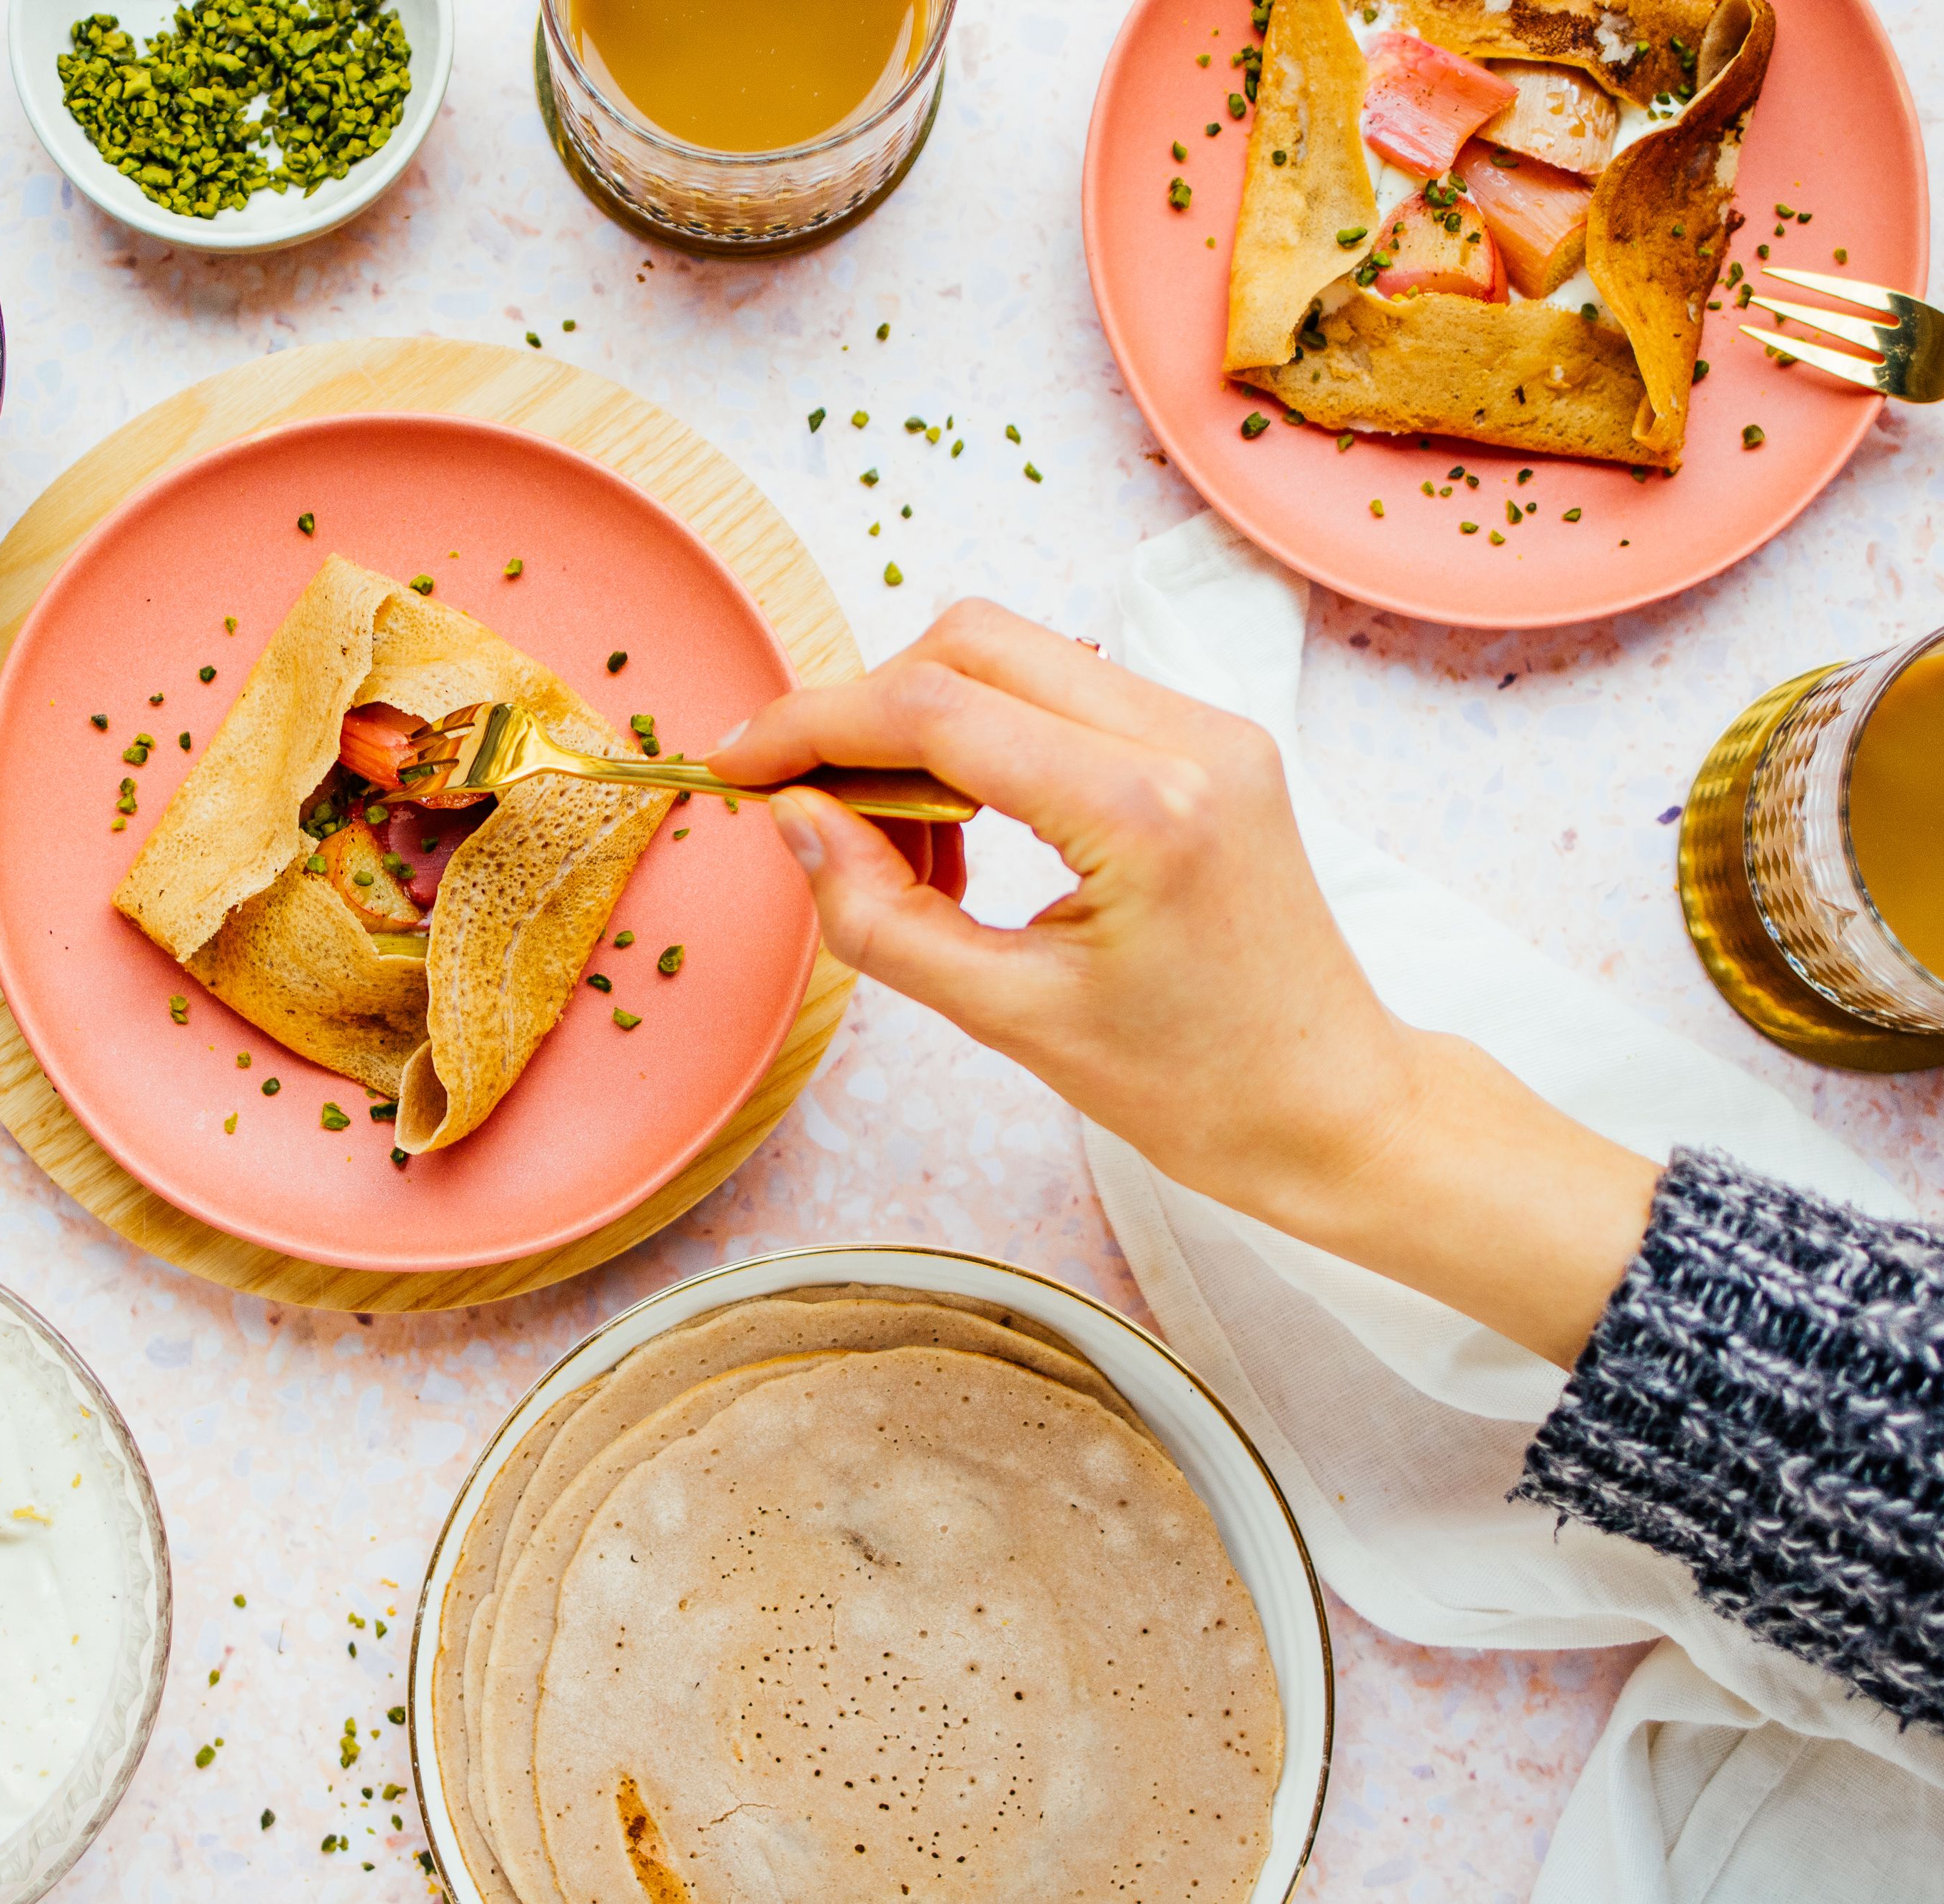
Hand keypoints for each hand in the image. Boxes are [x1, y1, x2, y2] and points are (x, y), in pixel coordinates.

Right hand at [708, 600, 1657, 1365]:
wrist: (1334, 1110)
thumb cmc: (1196, 1089)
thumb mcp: (1010, 1020)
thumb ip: (880, 915)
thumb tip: (792, 817)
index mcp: (1145, 808)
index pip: (936, 709)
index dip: (813, 724)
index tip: (734, 762)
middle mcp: (1188, 736)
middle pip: (971, 644)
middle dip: (863, 710)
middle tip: (804, 803)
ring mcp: (1209, 727)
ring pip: (1013, 656)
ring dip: (922, 726)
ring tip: (899, 850)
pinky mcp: (1209, 741)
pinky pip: (1060, 695)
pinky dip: (983, 741)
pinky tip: (963, 838)